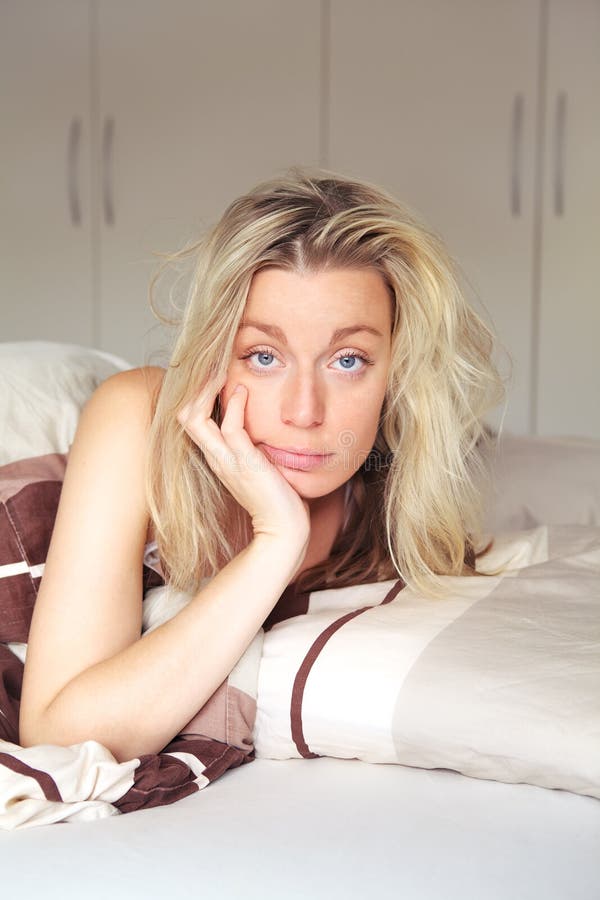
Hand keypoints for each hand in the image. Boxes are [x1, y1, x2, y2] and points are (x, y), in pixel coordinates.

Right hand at [177, 381, 309, 548]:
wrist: (284, 529)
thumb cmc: (278, 497)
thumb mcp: (261, 464)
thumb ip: (255, 445)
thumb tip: (263, 423)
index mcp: (217, 457)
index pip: (193, 419)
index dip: (198, 395)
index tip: (214, 373)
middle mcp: (216, 457)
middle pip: (184, 415)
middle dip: (194, 387)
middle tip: (212, 365)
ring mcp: (227, 460)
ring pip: (194, 418)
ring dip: (206, 390)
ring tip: (220, 370)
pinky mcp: (244, 463)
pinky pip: (230, 428)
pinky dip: (234, 405)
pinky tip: (244, 392)